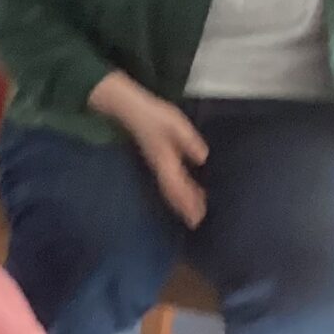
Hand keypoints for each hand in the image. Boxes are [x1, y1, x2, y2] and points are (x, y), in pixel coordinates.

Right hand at [115, 89, 210, 228]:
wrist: (131, 110)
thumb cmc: (154, 115)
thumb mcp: (176, 124)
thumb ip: (188, 140)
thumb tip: (202, 157)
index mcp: (165, 160)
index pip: (177, 186)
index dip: (187, 202)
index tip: (196, 216)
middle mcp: (161, 167)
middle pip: (173, 193)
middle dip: (184, 207)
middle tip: (196, 222)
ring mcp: (158, 165)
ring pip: (170, 189)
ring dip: (181, 201)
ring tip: (194, 212)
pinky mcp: (159, 161)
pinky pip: (169, 181)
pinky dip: (179, 191)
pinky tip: (187, 192)